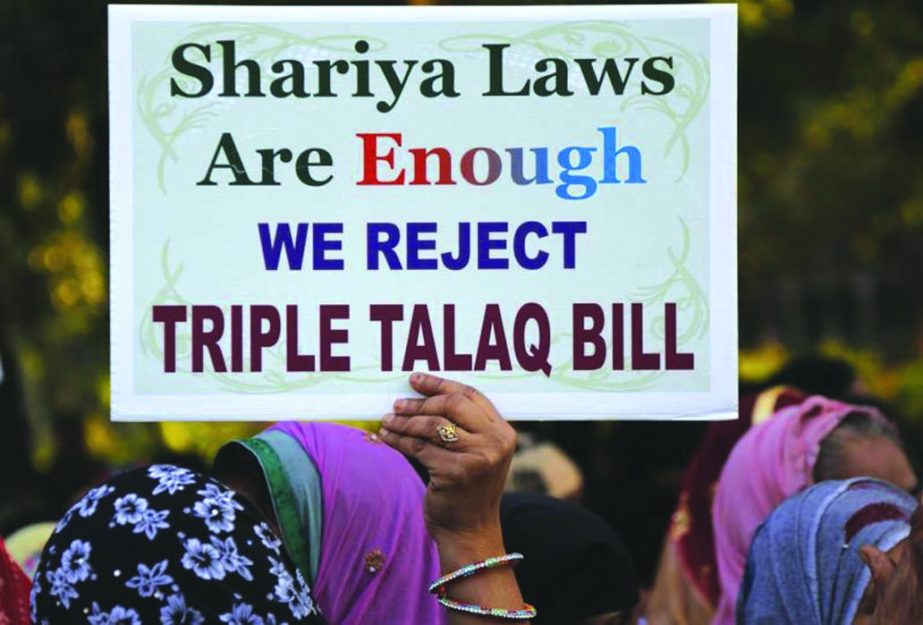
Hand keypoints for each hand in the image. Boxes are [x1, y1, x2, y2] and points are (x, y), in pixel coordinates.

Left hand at [379, 373, 516, 542]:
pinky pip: (419, 447)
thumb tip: (420, 396)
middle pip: (452, 405)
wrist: (471, 532)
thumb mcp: (479, 454)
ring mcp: (477, 458)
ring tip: (388, 420)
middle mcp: (494, 442)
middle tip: (398, 403)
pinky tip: (386, 436)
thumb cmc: (469, 490)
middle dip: (420, 402)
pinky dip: (398, 440)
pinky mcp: (454, 473)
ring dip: (405, 420)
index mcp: (503, 432)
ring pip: (432, 425)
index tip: (415, 380)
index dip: (440, 384)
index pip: (470, 395)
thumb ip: (464, 428)